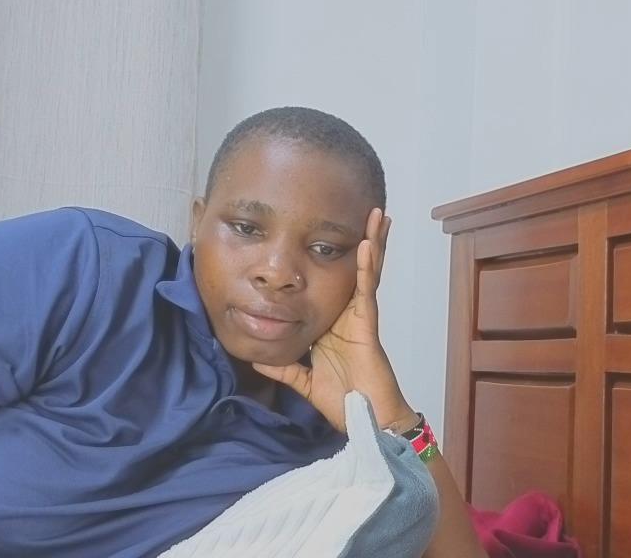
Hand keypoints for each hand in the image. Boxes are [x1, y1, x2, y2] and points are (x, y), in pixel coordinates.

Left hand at [253, 208, 416, 432]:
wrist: (364, 420)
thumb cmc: (342, 401)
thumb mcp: (303, 380)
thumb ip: (283, 367)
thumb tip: (255, 358)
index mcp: (335, 323)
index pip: (333, 283)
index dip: (334, 259)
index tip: (330, 234)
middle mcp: (349, 314)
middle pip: (355, 269)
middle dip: (362, 239)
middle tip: (366, 210)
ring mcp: (361, 317)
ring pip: (367, 271)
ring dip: (372, 241)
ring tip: (375, 214)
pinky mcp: (368, 324)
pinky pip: (366, 290)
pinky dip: (366, 267)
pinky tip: (366, 244)